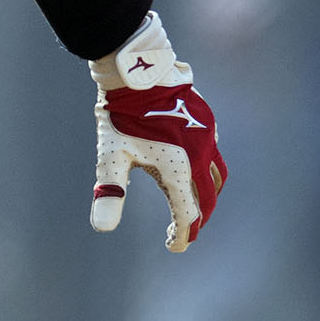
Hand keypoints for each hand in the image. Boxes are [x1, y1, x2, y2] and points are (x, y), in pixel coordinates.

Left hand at [89, 13, 226, 250]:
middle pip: (207, 199)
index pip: (188, 214)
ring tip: (193, 205)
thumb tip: (102, 229)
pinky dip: (207, 170)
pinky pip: (214, 154)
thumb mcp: (110, 156)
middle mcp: (200, 155)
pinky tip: (192, 170)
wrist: (138, 73)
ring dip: (207, 196)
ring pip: (217, 177)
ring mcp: (208, 138)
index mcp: (178, 168)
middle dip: (197, 219)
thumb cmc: (120, 116)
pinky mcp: (209, 124)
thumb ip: (109, 191)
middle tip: (182, 233)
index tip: (173, 247)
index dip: (182, 236)